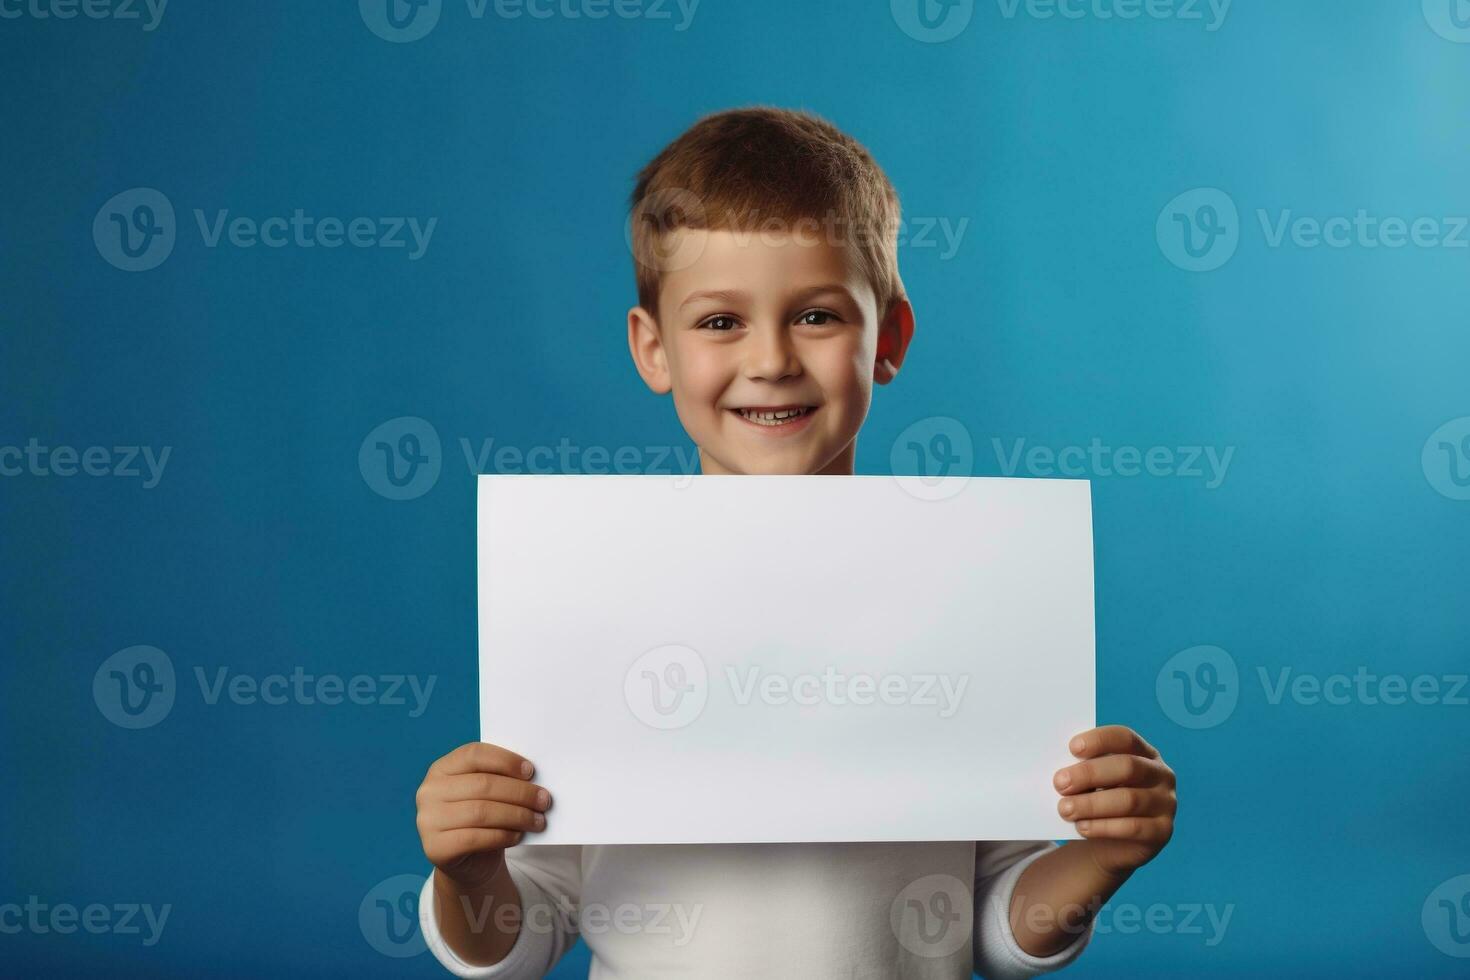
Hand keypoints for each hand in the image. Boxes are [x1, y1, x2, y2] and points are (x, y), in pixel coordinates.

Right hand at [416, 742, 552, 890]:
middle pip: (482, 784)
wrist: (468, 862)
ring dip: (517, 815)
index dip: (505, 760)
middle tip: (544, 800)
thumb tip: (533, 777)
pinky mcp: (435, 848)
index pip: (474, 754)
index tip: (531, 771)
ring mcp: (428, 820)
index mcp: (441, 768)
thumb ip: (500, 779)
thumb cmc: (482, 819)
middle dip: (519, 792)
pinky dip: (503, 835)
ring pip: (481, 812)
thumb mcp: (487, 794)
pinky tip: (518, 835)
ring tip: (538, 820)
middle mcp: (428, 792)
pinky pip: (476, 838)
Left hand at [1053, 725, 1175, 878]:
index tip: (1072, 748)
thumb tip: (1060, 768)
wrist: (1113, 842)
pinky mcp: (1162, 831)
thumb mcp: (1095, 781)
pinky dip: (1103, 827)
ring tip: (1064, 809)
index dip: (1100, 740)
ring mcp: (1166, 803)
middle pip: (1127, 767)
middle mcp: (1161, 775)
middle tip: (1059, 783)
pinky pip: (1132, 828)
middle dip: (1090, 774)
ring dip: (1091, 804)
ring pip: (1128, 800)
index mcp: (1144, 753)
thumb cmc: (1100, 799)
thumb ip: (1083, 769)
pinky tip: (1082, 827)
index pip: (1125, 737)